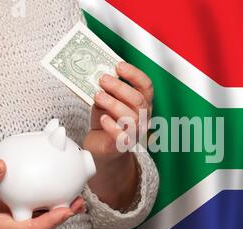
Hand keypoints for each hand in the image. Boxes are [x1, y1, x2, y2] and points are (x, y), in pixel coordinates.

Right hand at [0, 160, 84, 228]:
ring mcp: (18, 220)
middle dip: (63, 216)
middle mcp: (14, 227)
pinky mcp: (20, 212)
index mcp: (3, 228)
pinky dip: (52, 202)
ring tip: (78, 198)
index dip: (50, 222)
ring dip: (62, 210)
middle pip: (44, 225)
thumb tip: (2, 166)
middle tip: (79, 203)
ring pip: (44, 218)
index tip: (64, 212)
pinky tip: (62, 192)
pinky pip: (39, 210)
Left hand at [84, 62, 152, 209]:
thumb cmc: (106, 122)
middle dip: (120, 87)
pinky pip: (122, 137)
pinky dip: (112, 126)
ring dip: (113, 104)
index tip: (119, 66)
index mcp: (142, 104)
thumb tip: (97, 75)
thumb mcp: (106, 102)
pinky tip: (103, 119)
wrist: (101, 148)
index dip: (134, 74)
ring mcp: (135, 133)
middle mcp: (143, 118)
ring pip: (131, 118)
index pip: (146, 86)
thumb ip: (106, 91)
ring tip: (98, 95)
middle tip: (103, 79)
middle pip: (138, 100)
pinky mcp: (122, 146)